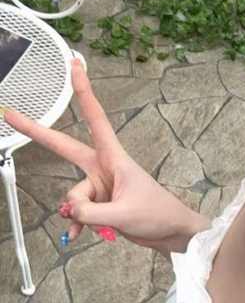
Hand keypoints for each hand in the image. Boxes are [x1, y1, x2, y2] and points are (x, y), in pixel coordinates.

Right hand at [1, 59, 204, 251]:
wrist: (171, 232)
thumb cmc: (157, 213)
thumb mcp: (123, 213)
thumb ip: (92, 211)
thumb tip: (69, 208)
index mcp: (114, 158)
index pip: (96, 119)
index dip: (84, 93)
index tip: (74, 67)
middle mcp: (103, 167)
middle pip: (65, 148)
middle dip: (39, 133)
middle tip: (12, 115)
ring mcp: (99, 185)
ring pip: (73, 195)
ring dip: (80, 211)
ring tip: (101, 222)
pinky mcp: (99, 203)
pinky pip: (78, 211)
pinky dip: (77, 223)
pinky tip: (77, 234)